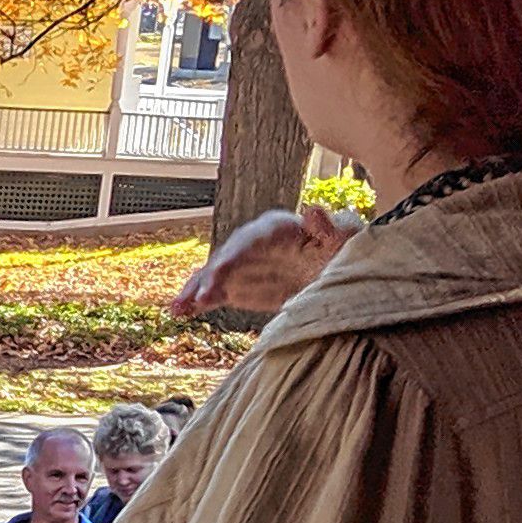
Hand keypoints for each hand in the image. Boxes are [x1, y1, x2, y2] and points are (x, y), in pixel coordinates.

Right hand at [169, 205, 351, 318]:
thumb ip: (328, 229)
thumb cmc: (342, 254)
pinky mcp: (239, 284)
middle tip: (199, 298)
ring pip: (214, 274)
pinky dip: (198, 301)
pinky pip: (215, 291)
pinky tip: (180, 312)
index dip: (232, 256)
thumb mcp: (343, 241)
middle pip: (226, 257)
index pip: (249, 239)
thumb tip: (313, 210)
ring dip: (196, 290)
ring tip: (178, 308)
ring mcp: (244, 264)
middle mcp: (254, 242)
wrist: (336, 273)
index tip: (218, 273)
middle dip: (211, 277)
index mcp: (277, 228)